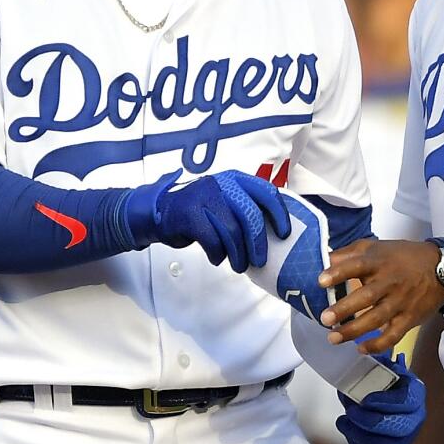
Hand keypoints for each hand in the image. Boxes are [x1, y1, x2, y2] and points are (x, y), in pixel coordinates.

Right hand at [127, 170, 290, 271]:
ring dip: (238, 254)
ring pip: (231, 230)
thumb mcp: (226, 199)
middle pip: (250, 214)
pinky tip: (217, 258)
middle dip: (257, 242)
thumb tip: (274, 232)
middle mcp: (223, 183)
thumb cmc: (200, 210)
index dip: (279, 214)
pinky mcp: (189, 213)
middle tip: (259, 260)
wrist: (160, 210)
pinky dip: (217, 254)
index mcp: (236, 179)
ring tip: (239, 265)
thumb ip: (246, 207)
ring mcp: (205, 196)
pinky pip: (212, 240)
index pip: (267, 192)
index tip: (284, 234)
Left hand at [318, 239, 443, 353]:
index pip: (357, 265)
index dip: (339, 273)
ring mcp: (400, 302)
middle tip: (325, 318)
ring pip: (376, 319)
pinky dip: (378, 344)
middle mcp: (389, 282)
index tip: (321, 281)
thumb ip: (352, 252)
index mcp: (379, 262)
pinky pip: (393, 335)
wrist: (443, 268)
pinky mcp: (409, 318)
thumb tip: (327, 259)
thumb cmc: (406, 257)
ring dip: (354, 330)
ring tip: (333, 338)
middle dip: (344, 309)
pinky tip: (361, 349)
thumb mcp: (379, 247)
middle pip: (366, 296)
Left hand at [335, 353, 425, 443]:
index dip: (385, 402)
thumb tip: (361, 358)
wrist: (389, 405)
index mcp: (415, 393)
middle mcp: (416, 417)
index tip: (365, 400)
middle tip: (351, 411)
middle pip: (398, 427)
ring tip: (343, 422)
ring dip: (361, 435)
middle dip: (370, 421)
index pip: (406, 401)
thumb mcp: (385, 369)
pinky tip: (350, 434)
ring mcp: (408, 438)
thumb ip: (376, 365)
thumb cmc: (385, 384)